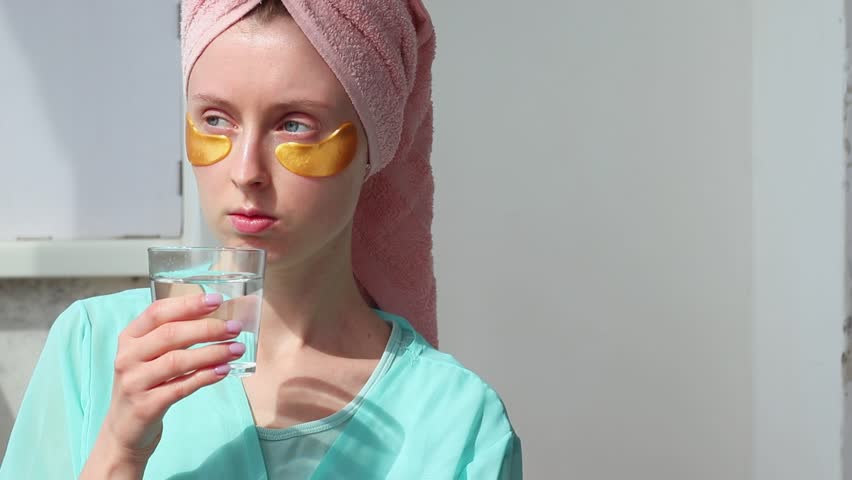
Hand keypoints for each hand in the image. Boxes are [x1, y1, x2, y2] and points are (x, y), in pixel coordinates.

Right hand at [82, 293, 242, 476]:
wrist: (124, 430)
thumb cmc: (146, 384)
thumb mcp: (149, 355)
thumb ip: (173, 335)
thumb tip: (218, 316)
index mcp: (129, 337)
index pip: (157, 312)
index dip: (188, 304)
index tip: (216, 300)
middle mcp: (127, 357)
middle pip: (171, 335)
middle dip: (208, 328)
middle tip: (234, 327)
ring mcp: (134, 382)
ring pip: (178, 360)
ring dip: (212, 352)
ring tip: (237, 349)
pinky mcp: (146, 406)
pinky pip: (181, 387)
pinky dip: (206, 376)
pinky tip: (224, 370)